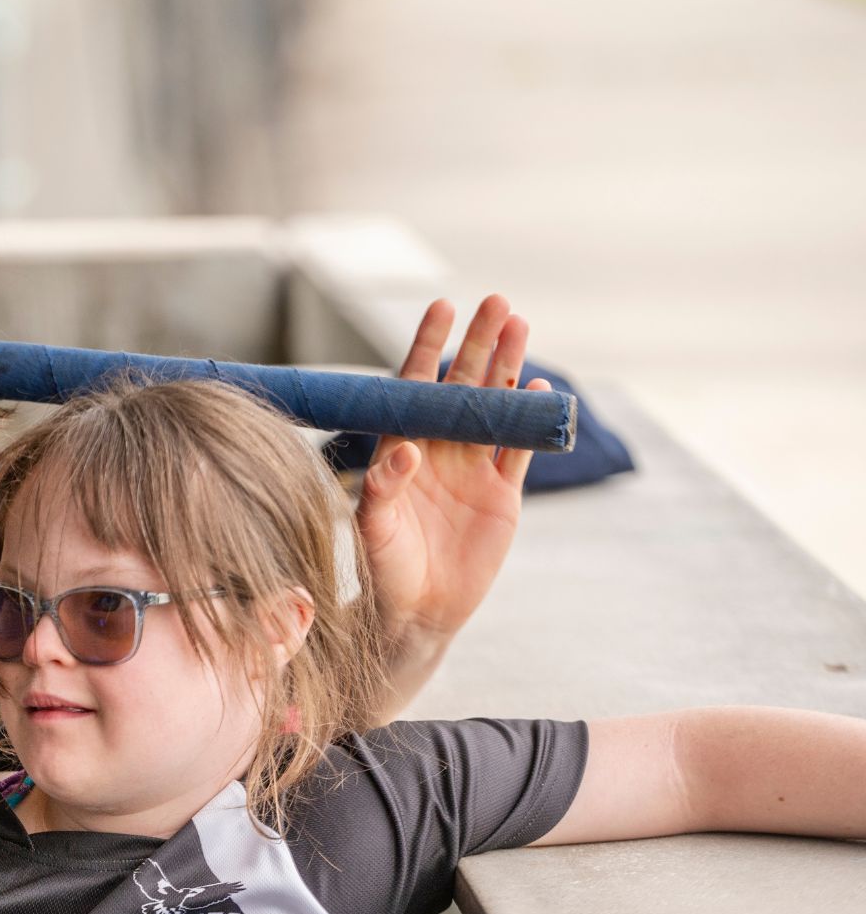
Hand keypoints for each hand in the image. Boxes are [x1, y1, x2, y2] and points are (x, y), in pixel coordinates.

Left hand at [357, 295, 549, 652]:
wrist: (417, 612)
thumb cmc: (383, 568)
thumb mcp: (372, 528)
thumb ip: (382, 488)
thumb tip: (404, 452)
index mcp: (401, 449)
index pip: (415, 386)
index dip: (428, 345)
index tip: (441, 306)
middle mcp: (438, 451)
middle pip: (462, 385)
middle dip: (479, 343)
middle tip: (497, 300)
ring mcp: (472, 470)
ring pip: (494, 407)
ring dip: (508, 367)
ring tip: (521, 323)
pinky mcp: (502, 495)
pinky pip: (519, 449)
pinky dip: (529, 419)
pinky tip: (539, 385)